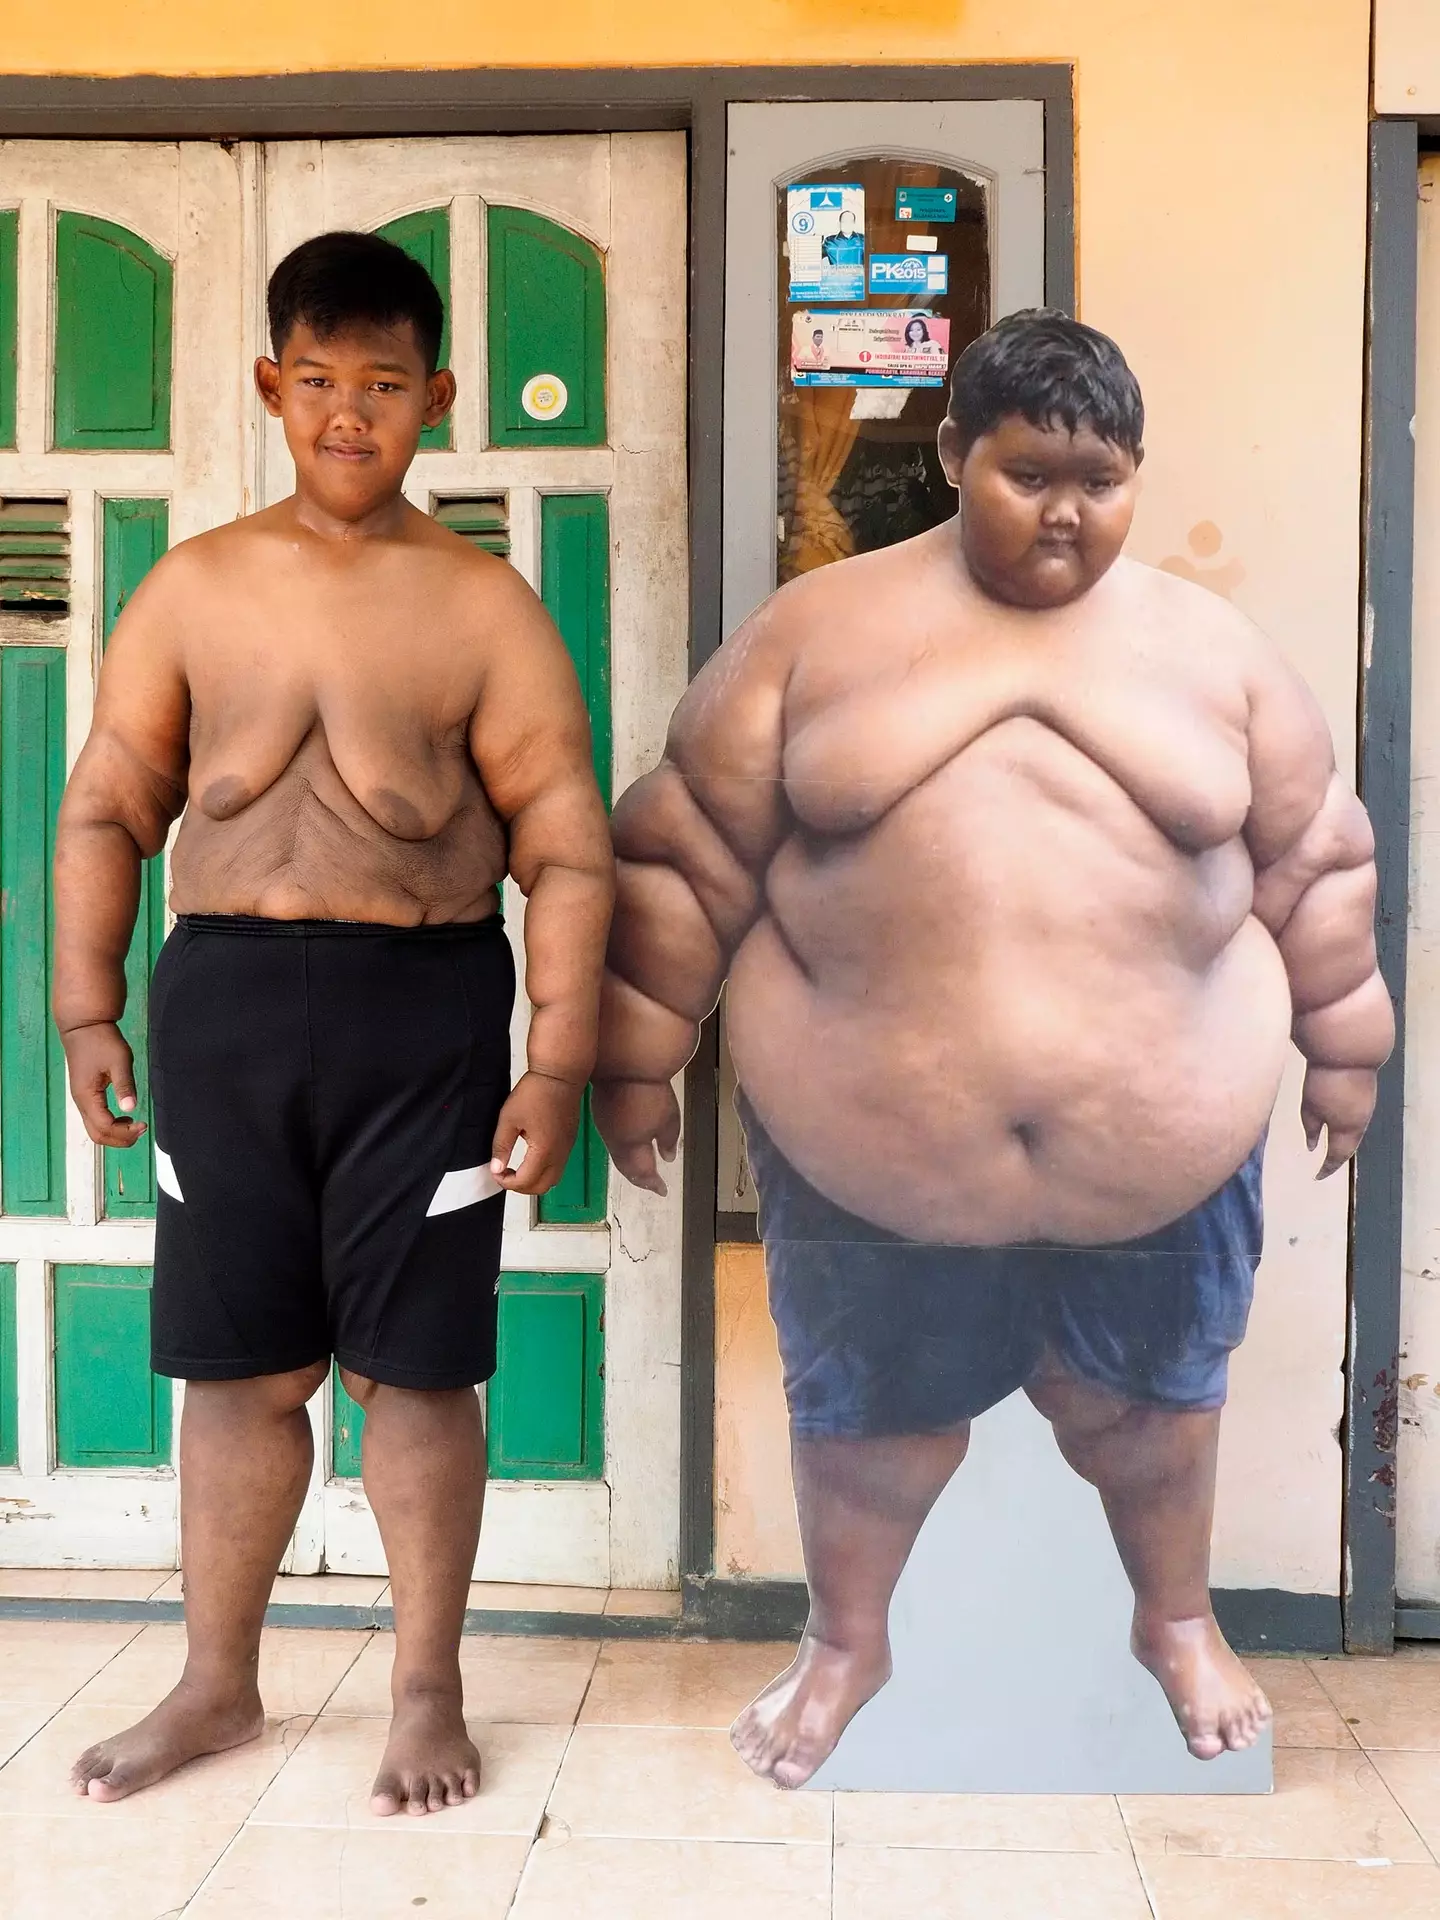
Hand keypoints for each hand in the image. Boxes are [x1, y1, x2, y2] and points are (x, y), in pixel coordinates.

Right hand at [62, 1020, 145, 1148]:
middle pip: (97, 1135)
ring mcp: (81, 1099)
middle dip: (120, 1139)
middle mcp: (81, 1102)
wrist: (83, 1026)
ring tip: (135, 1125)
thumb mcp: (118, 1061)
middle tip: (141, 1130)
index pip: (104, 1127)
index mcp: (87, 1096)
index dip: (125, 1132)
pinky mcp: (85, 1094)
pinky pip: (95, 1119)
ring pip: (95, 1129)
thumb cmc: (101, 1040)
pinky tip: (125, 1116)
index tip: (144, 1125)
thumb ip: (124, 1085)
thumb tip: (130, 1107)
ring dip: (115, 1133)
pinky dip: (110, 1125)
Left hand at [489, 1071, 582, 1195]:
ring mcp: (567, 1149)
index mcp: (543, 1151)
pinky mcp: (570, 1141)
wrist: (560, 1075)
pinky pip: (559, 1166)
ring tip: (518, 1169)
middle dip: (521, 1187)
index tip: (496, 1172)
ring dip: (534, 1180)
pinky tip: (531, 1157)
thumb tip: (496, 1168)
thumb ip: (501, 1146)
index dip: (507, 1182)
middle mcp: (559, 1154)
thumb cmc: (535, 1092)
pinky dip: (544, 1170)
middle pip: (542, 1187)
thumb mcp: (509, 1118)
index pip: (525, 1182)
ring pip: (553, 1179)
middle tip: (506, 1175)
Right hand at [592, 1078, 679, 1195]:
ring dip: (630, 1165)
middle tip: (650, 1183)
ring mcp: (606, 1128)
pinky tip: (629, 1144)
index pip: (642, 1173)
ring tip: (641, 1168)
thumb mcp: (669, 1119)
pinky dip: (623, 1149)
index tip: (662, 1190)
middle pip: (626, 1168)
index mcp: (631, 1148)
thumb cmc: (650, 1092)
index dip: (652, 1183)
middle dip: (639, 1178)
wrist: (623, 1064)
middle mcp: (615, 1142)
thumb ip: (668, 1141)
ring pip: (617, 1156)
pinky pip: (612, 1141)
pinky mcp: (601, 1113)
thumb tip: (667, 1157)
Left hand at [1301, 1062, 1377, 1177]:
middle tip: (1325, 1165)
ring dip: (1344, 1141)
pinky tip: (1338, 1123)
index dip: (1328, 1168)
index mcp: (1347, 1129)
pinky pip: (1357, 1119)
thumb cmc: (1324, 1081)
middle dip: (1338, 1156)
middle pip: (1350, 1146)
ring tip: (1330, 1146)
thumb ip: (1311, 1128)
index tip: (1317, 1176)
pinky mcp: (1367, 1095)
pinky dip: (1347, 1127)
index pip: (1338, 1156)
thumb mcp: (1309, 1107)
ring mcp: (1366, 1108)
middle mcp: (1361, 1122)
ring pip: (1355, 1132)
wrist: (1348, 1052)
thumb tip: (1312, 1147)